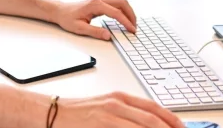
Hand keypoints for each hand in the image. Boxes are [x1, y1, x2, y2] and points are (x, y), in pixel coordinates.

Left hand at [54, 0, 136, 39]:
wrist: (60, 11)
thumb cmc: (67, 18)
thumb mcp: (79, 28)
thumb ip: (95, 32)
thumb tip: (108, 36)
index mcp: (96, 5)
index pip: (116, 12)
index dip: (126, 22)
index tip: (132, 30)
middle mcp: (100, 0)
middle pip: (122, 3)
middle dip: (131, 14)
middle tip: (134, 27)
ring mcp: (100, 0)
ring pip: (121, 2)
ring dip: (128, 12)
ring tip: (131, 24)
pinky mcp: (100, 3)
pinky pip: (116, 4)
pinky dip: (123, 11)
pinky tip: (124, 19)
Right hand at [54, 92, 184, 127]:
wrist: (51, 112)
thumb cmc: (76, 113)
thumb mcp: (104, 108)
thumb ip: (125, 115)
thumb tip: (145, 123)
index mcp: (120, 98)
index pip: (153, 108)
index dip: (171, 119)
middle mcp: (117, 103)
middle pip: (152, 119)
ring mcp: (109, 114)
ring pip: (143, 126)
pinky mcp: (101, 124)